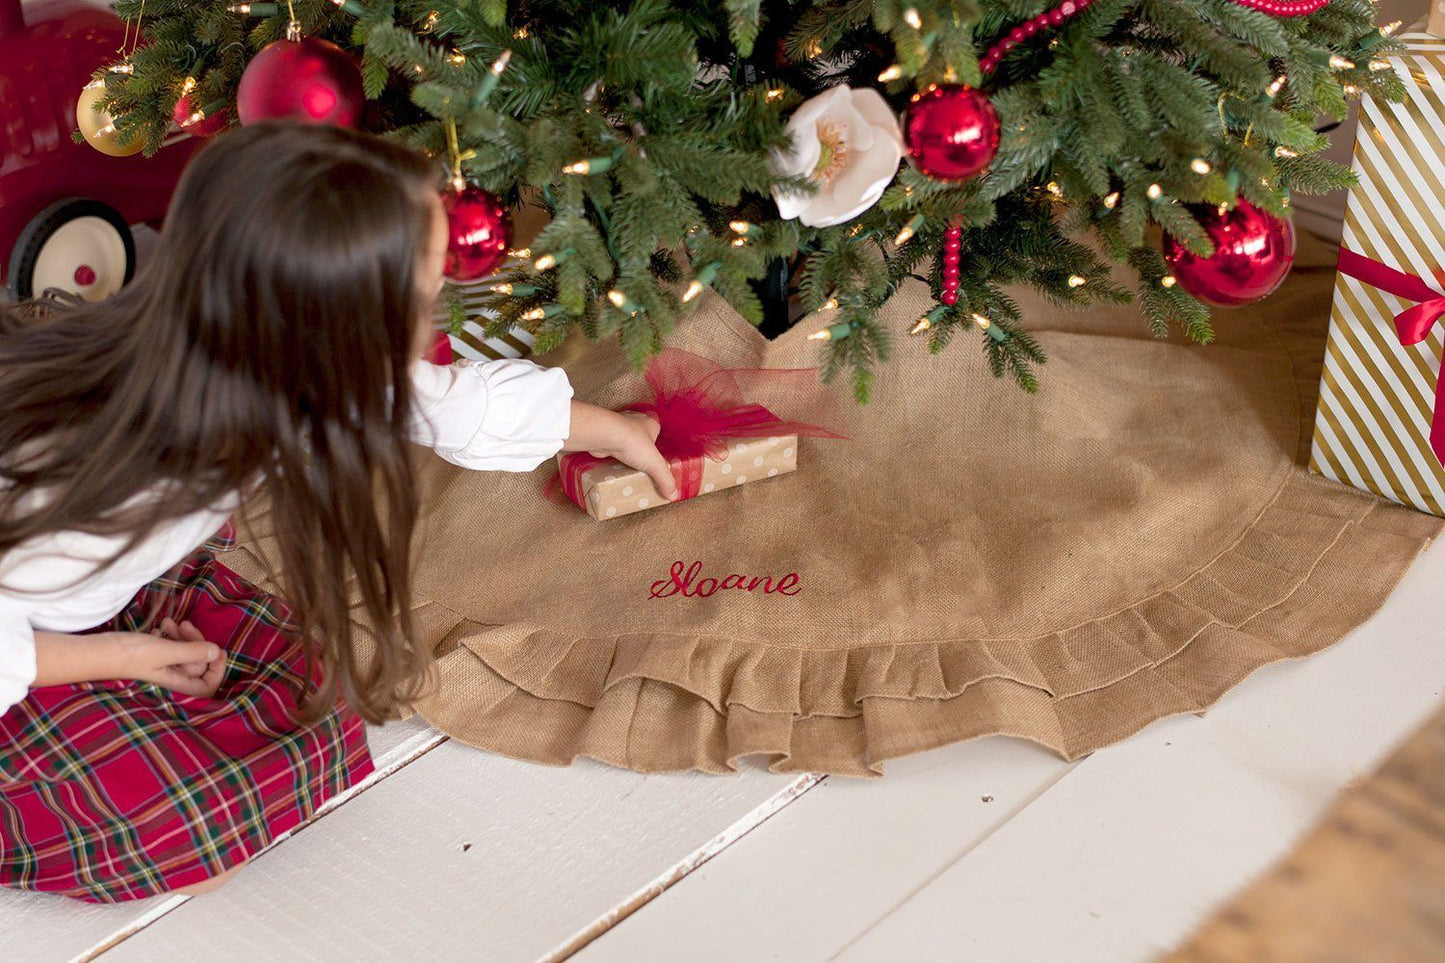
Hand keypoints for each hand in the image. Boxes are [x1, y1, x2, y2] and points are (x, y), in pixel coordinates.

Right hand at [112, 618, 226, 697]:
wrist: (95, 651)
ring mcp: (161, 666)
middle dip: (195, 642)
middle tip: (185, 625)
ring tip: (170, 622)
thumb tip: (217, 652)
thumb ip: (192, 652)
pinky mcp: (151, 656)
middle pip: (197, 662)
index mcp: (177, 682)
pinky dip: (169, 635)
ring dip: (182, 635)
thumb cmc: (129, 654)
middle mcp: (171, 677)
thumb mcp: (164, 651)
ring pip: (184, 651)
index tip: (217, 649)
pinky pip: (169, 646)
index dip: (217, 670)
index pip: (207, 686)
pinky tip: (160, 626)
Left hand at [576, 407, 680, 500]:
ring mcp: (617, 427)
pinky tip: (612, 467)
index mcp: (650, 423)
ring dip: (624, 454)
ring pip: (623, 442)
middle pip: (640, 438)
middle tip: (642, 467)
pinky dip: (611, 457)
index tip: (655, 458)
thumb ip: (665, 479)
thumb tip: (673, 495)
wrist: (603, 435)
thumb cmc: (632, 441)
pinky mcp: (603, 435)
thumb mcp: (655, 464)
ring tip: (627, 470)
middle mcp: (633, 421)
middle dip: (640, 451)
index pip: (657, 433)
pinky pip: (609, 447)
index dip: (657, 445)